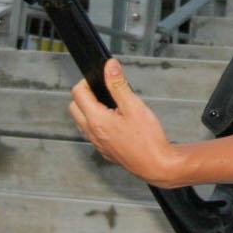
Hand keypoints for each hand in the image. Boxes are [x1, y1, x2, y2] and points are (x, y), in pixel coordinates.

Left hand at [69, 60, 188, 185]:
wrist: (157, 165)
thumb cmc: (148, 139)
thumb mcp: (134, 105)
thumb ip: (118, 85)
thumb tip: (110, 67)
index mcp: (96, 120)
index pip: (78, 93)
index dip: (87, 82)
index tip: (101, 79)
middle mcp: (93, 133)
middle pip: (75, 108)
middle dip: (84, 95)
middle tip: (104, 91)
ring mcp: (98, 144)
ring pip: (82, 122)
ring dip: (89, 110)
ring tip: (111, 105)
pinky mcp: (105, 152)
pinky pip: (93, 134)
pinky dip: (97, 124)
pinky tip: (115, 122)